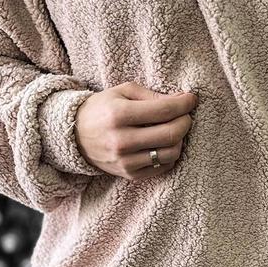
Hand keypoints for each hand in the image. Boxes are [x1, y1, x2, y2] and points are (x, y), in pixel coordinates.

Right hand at [74, 81, 197, 179]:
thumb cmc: (103, 108)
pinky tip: (163, 143)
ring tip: (174, 129)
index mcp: (119, 115)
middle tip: (185, 114)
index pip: (164, 110)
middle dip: (186, 121)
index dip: (185, 104)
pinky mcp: (129, 175)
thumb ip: (153, 95)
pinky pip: (163, 167)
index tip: (192, 99)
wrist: (75, 135)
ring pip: (171, 153)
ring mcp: (125, 161)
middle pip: (171, 134)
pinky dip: (170, 154)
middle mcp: (122, 140)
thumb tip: (183, 100)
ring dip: (180, 139)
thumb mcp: (123, 91)